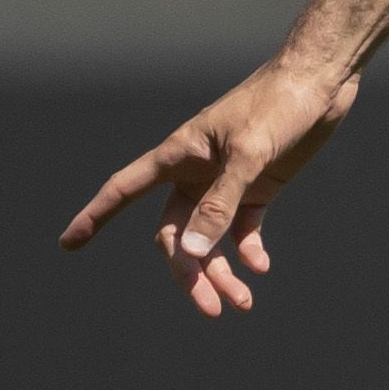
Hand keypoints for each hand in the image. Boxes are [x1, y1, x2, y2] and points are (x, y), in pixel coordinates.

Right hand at [59, 53, 361, 315]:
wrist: (320, 80)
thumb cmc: (278, 104)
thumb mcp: (249, 154)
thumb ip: (221, 203)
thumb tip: (193, 253)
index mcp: (178, 155)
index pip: (124, 190)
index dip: (95, 215)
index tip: (68, 243)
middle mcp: (195, 173)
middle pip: (174, 234)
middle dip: (187, 273)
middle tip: (210, 309)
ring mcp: (225, 183)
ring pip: (208, 239)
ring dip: (220, 272)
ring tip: (242, 303)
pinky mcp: (257, 188)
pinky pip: (242, 231)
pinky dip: (248, 252)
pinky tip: (261, 267)